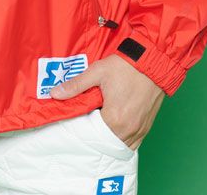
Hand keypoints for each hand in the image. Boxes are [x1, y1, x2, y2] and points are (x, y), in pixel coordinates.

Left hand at [48, 53, 164, 149]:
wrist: (152, 62)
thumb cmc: (126, 66)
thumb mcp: (97, 72)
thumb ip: (75, 85)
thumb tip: (54, 94)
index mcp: (114, 119)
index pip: (92, 134)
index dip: (83, 127)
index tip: (78, 119)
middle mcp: (128, 129)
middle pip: (105, 142)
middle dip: (96, 135)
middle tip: (88, 121)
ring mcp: (140, 130)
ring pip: (120, 145)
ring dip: (109, 138)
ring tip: (101, 124)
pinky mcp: (147, 127)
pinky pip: (133, 142)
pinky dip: (122, 138)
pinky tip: (114, 127)